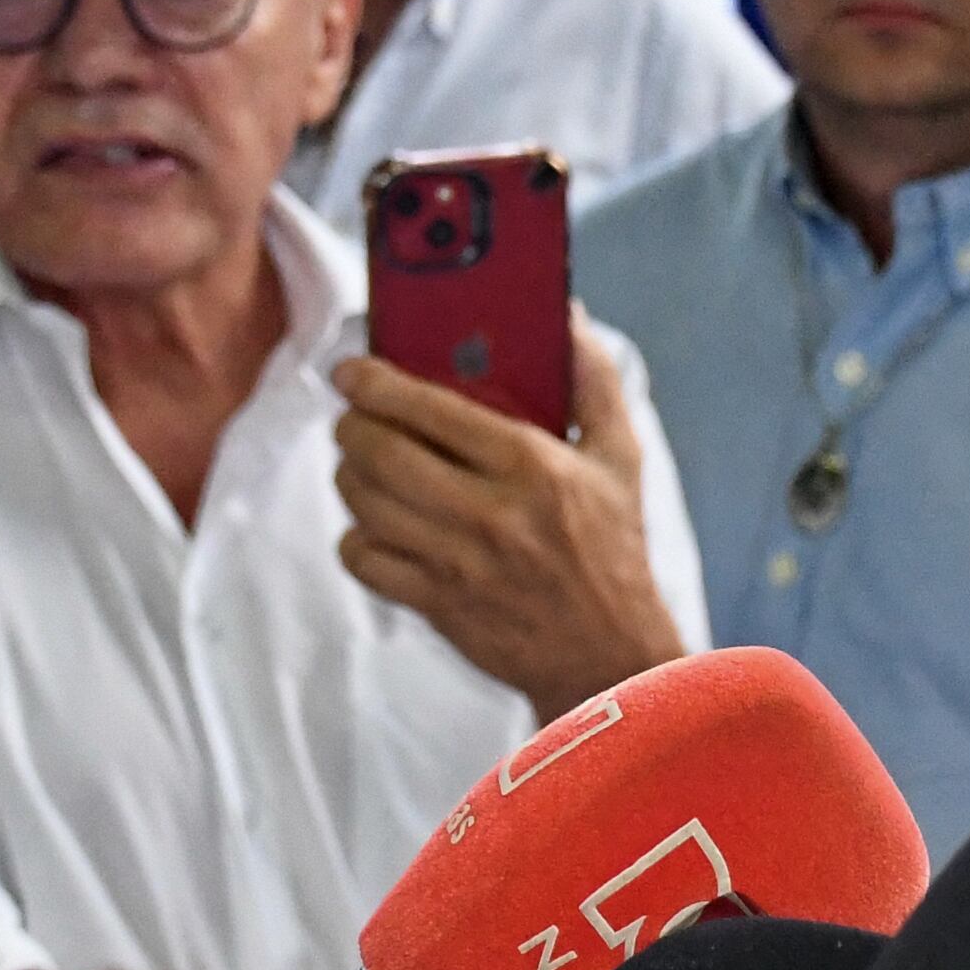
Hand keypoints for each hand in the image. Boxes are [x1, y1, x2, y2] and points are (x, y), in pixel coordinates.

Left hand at [334, 321, 684, 720]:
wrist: (611, 654)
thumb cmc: (614, 547)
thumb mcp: (620, 457)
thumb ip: (594, 380)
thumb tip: (569, 315)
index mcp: (532, 465)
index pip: (431, 409)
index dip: (375, 383)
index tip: (350, 371)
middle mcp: (490, 513)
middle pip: (381, 454)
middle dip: (351, 426)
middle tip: (352, 416)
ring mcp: (459, 563)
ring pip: (366, 503)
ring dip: (349, 474)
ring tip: (360, 462)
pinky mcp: (439, 605)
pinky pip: (366, 561)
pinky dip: (357, 537)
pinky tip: (376, 524)